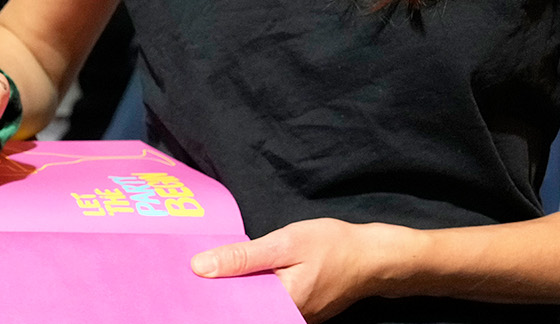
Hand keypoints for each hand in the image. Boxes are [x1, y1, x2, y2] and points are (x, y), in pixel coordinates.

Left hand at [190, 218, 420, 321]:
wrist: (374, 257)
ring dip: (238, 290)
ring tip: (212, 273)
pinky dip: (255, 289)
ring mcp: (296, 317)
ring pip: (256, 305)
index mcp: (282, 306)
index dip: (210, 297)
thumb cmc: (333, 246)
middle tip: (194, 274)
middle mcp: (288, 319)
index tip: (186, 285)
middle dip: (221, 293)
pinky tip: (242, 274)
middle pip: (244, 309)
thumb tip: (200, 267)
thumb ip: (242, 257)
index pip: (235, 309)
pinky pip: (269, 302)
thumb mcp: (284, 243)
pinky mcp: (301, 310)